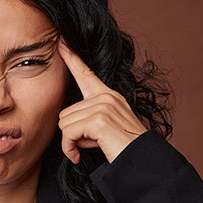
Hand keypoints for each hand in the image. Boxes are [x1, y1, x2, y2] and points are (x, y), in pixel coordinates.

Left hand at [57, 40, 146, 164]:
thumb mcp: (107, 127)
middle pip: (65, 113)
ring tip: (93, 147)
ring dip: (72, 142)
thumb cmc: (123, 149)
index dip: (72, 57)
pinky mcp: (99, 121)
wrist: (142, 161)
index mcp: (108, 95)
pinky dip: (69, 149)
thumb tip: (66, 124)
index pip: (85, 73)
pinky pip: (68, 134)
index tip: (60, 40)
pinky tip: (78, 157)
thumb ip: (90, 117)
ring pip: (64, 124)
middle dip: (73, 134)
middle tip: (92, 143)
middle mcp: (106, 96)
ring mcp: (103, 106)